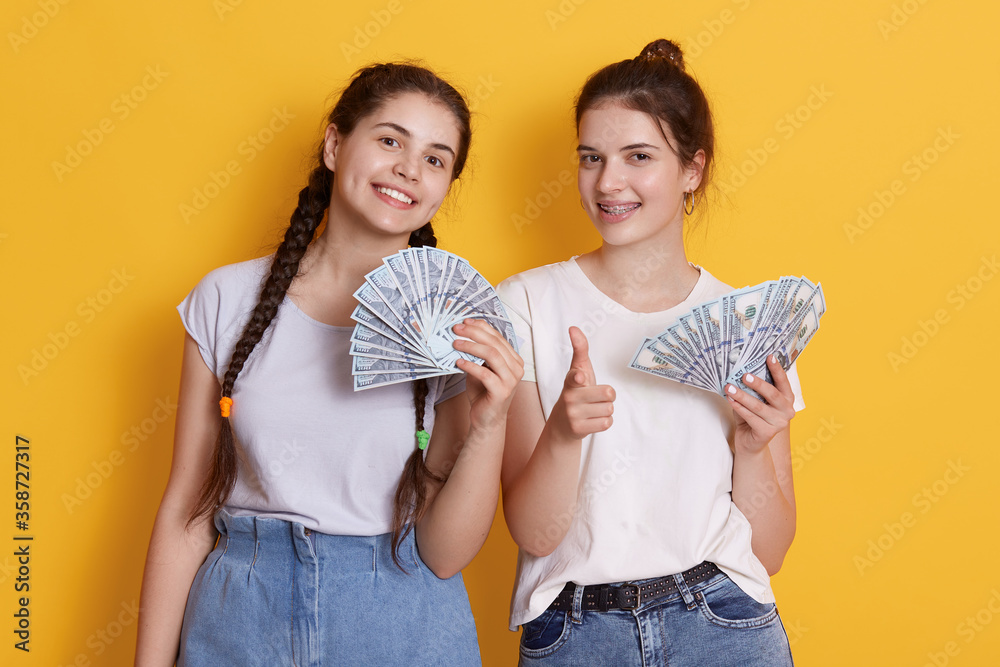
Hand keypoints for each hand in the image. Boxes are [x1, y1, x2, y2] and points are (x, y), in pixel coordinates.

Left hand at [452, 319, 523, 430]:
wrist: (486, 419)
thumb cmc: (483, 392)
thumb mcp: (481, 367)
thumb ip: (478, 352)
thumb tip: (463, 331)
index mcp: (514, 359)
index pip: (498, 337)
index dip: (481, 327)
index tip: (464, 322)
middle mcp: (516, 368)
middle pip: (495, 343)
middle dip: (474, 333)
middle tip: (456, 329)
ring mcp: (511, 380)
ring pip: (492, 355)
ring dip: (471, 346)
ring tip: (455, 344)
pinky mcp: (502, 391)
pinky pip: (485, 373)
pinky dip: (470, 366)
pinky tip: (458, 362)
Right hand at [547, 326, 615, 442]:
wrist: (563, 424)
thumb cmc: (576, 391)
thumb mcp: (578, 369)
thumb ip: (579, 349)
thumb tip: (573, 328)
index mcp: (571, 380)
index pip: (575, 376)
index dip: (579, 377)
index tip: (580, 377)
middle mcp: (569, 397)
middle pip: (608, 393)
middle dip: (608, 396)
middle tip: (595, 397)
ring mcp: (573, 414)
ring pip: (609, 409)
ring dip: (605, 409)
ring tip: (592, 409)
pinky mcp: (578, 429)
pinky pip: (607, 423)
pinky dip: (604, 421)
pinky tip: (592, 420)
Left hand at [726, 355, 795, 454]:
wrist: (750, 442)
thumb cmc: (753, 417)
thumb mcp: (755, 400)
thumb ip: (753, 389)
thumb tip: (740, 370)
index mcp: (787, 399)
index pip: (783, 382)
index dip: (777, 369)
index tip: (770, 356)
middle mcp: (787, 411)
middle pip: (772, 394)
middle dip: (758, 383)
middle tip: (744, 375)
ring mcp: (779, 423)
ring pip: (758, 406)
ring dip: (742, 395)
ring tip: (729, 387)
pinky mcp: (767, 433)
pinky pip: (750, 417)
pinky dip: (739, 408)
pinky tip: (730, 400)